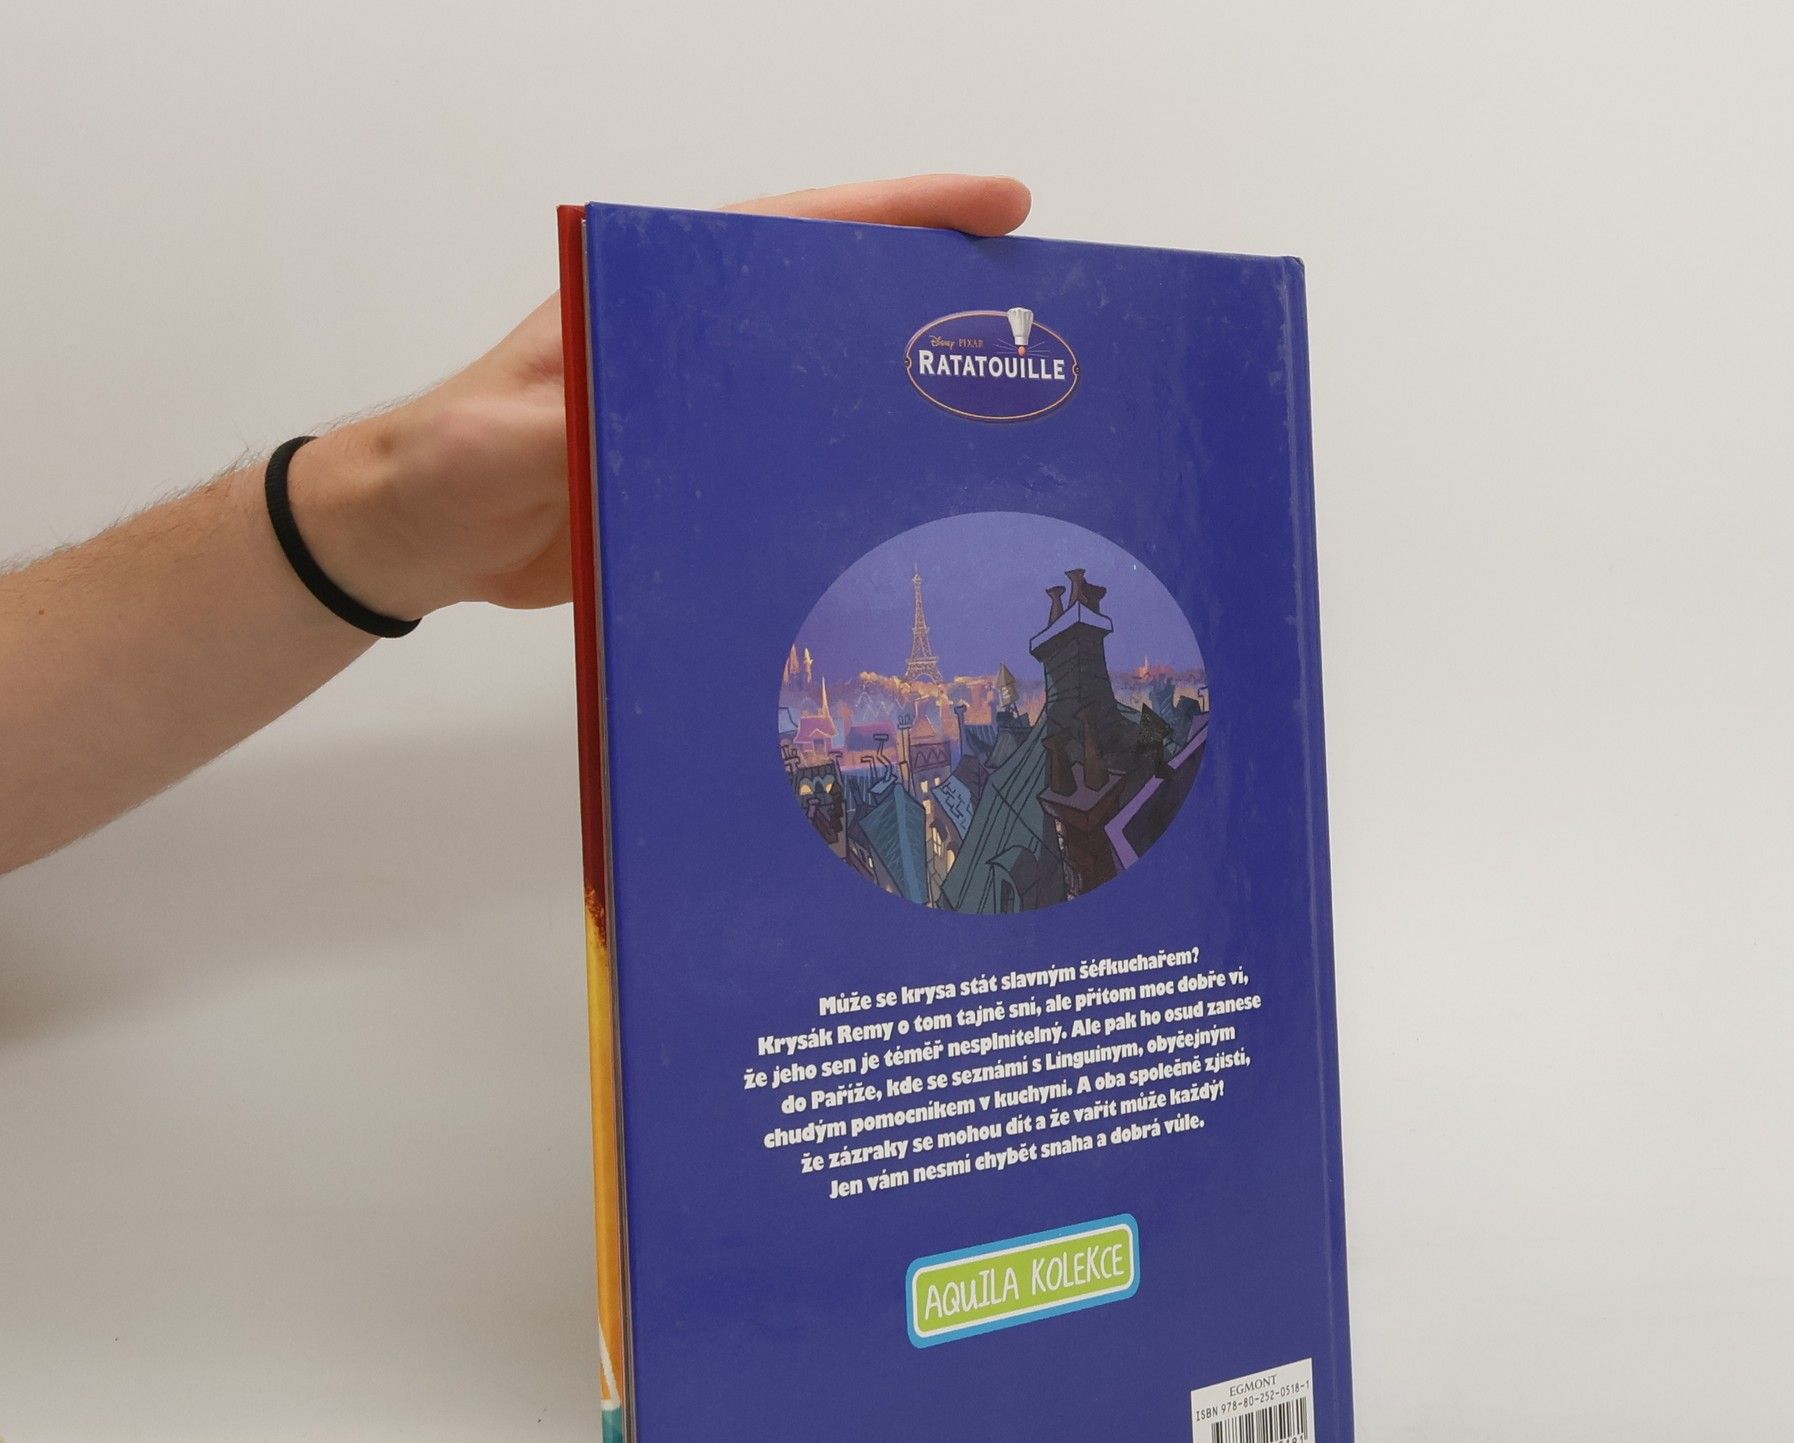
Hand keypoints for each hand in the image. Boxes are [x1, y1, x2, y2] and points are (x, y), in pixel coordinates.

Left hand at [293, 174, 1031, 620]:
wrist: (415, 538)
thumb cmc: (442, 463)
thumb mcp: (498, 438)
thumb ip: (560, 424)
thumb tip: (620, 426)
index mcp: (651, 294)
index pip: (793, 231)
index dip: (896, 215)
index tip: (992, 208)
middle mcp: (690, 342)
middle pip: (829, 299)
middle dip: (930, 299)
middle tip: (1034, 321)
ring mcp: (700, 412)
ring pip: (820, 384)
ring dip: (897, 395)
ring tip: (997, 422)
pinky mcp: (698, 478)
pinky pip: (792, 464)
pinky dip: (848, 478)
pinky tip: (902, 509)